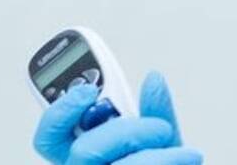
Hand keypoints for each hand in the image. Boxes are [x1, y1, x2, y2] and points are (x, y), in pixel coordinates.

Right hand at [33, 71, 202, 164]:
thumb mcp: (164, 140)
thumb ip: (156, 112)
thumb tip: (153, 79)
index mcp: (88, 157)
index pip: (50, 138)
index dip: (60, 112)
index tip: (88, 91)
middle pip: (82, 152)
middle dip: (126, 132)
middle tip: (160, 129)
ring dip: (154, 155)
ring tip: (185, 152)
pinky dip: (168, 162)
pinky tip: (186, 159)